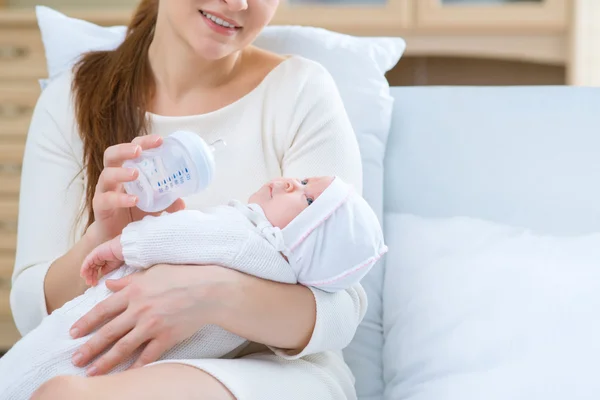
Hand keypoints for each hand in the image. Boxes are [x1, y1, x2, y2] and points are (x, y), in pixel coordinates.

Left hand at [69, 264, 234, 375]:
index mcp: (134, 292)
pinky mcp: (166, 338)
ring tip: (92, 372)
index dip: (86, 322)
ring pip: (123, 347)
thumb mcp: (153, 272)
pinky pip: (147, 356)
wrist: (209, 290)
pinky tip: (125, 375)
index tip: (73, 333)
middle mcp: (139, 310)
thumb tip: (108, 284)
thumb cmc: (183, 276)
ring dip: (105, 362)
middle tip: (75, 359)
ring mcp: (152, 326)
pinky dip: (136, 367)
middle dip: (89, 348)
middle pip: (108, 332)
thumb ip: (128, 280)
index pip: (103, 309)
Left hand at [80, 235, 123, 286]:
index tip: (94, 283)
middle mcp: (97, 257)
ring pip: (88, 266)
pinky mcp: (93, 254)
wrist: (122, 251)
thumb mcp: (112, 266)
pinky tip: (84, 275)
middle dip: (90, 276)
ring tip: (88, 281)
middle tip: (90, 284)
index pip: (95, 269)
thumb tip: (101, 273)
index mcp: (102, 259)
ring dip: (87, 274)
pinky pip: (87, 262)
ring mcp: (95, 255)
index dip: (94, 276)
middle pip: (91, 268)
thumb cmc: (120, 257)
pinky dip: (84, 269)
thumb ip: (106, 270)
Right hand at [88, 134, 184, 244]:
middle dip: (125, 149)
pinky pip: (106, 199)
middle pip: (112, 155)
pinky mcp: (99, 207)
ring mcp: (104, 191)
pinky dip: (120, 198)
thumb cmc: (134, 214)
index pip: (132, 149)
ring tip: (136, 173)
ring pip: (106, 175)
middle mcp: (113, 177)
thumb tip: (182, 202)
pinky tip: (134, 200)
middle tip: (139, 150)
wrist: (115, 237)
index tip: (160, 140)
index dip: (144, 142)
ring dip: (121, 172)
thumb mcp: (154, 206)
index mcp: (126, 170)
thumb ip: (167, 203)